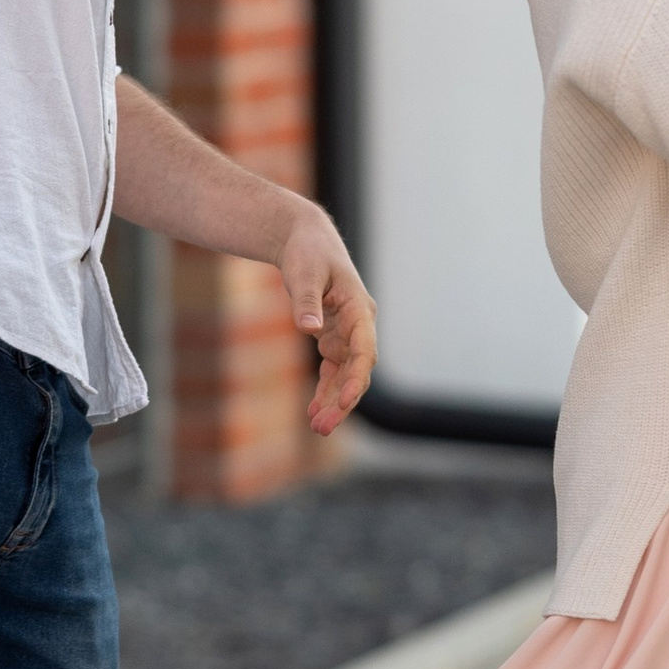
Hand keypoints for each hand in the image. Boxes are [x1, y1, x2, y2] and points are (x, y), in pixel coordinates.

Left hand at [277, 202, 377, 433]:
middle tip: (322, 427)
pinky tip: (313, 411)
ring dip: (333, 401)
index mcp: (359, 309)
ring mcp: (347, 334)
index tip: (344, 401)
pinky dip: (324, 390)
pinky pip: (332, 371)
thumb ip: (307, 301)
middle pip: (356, 371)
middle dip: (342, 400)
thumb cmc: (308, 253)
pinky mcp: (333, 338)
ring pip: (345, 376)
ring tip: (317, 427)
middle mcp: (358, 326)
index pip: (364, 351)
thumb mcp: (305, 273)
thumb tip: (309, 329)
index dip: (356, 378)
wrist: (305, 241)